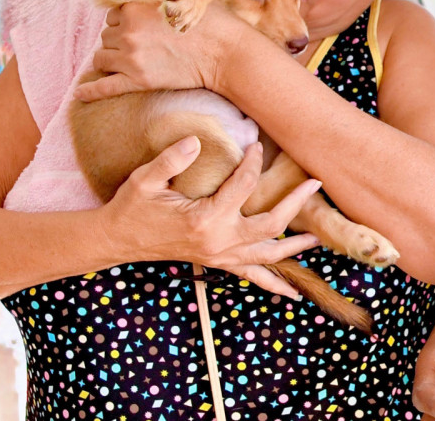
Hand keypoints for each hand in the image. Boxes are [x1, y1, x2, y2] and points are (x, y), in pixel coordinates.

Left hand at [75, 0, 241, 101]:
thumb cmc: (209, 19)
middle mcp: (128, 31)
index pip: (113, 13)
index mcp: (134, 7)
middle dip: (119, 39)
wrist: (227, 52)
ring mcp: (131, 57)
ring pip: (102, 58)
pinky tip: (80, 93)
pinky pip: (105, 87)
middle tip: (143, 43)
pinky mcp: (138, 81)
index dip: (126, 19)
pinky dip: (90, 91)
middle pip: (106, 35)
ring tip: (129, 60)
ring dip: (111, 58)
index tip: (143, 25)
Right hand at [98, 138, 320, 298]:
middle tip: (315, 183)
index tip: (257, 145)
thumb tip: (197, 140)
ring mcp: (220, 256)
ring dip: (295, 246)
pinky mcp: (217, 263)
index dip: (253, 162)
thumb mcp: (145, 179)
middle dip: (295, 203)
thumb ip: (171, 159)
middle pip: (270, 224)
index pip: (243, 186)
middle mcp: (218, 242)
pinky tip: (293, 294)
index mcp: (205, 219)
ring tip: (318, 236)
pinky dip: (274, 285)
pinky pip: (252, 276)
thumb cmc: (132, 207)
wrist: (117, 240)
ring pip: (269, 255)